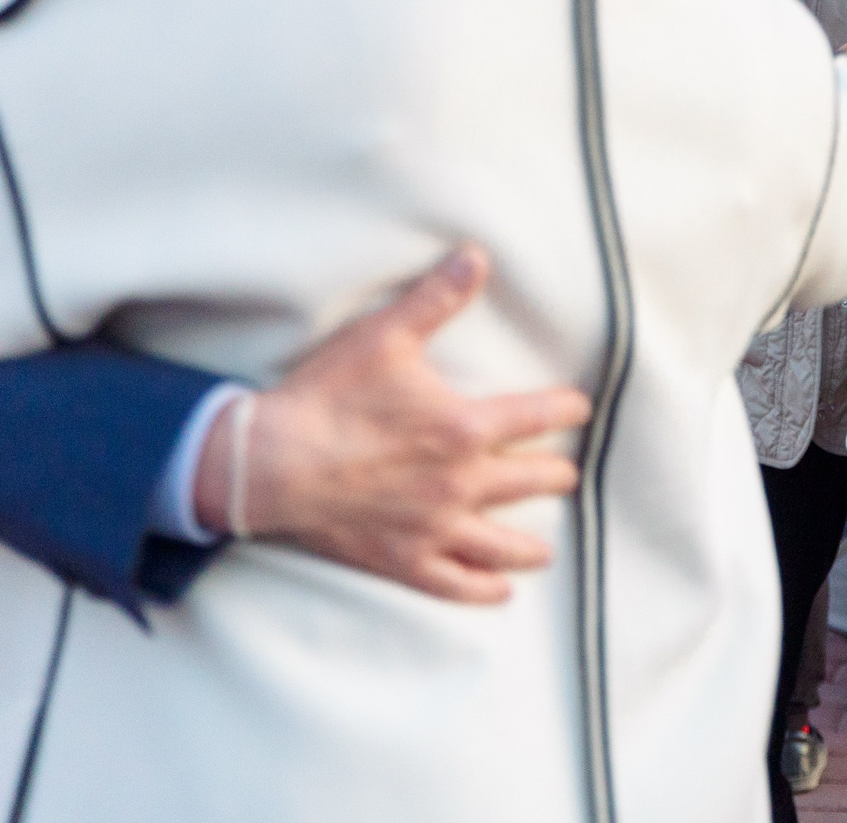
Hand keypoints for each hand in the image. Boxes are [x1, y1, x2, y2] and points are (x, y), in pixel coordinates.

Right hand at [191, 243, 591, 604]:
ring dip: (529, 546)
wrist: (266, 465)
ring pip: (502, 543)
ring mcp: (433, 527)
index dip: (566, 410)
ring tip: (545, 550)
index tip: (579, 408)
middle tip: (564, 475)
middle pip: (530, 480)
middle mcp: (461, 483)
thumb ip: (437, 297)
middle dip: (552, 475)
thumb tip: (478, 255)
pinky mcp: (402, 560)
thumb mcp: (384, 337)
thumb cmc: (326, 398)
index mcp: (465, 428)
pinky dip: (482, 590)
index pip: (539, 416)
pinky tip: (499, 591)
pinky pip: (455, 583)